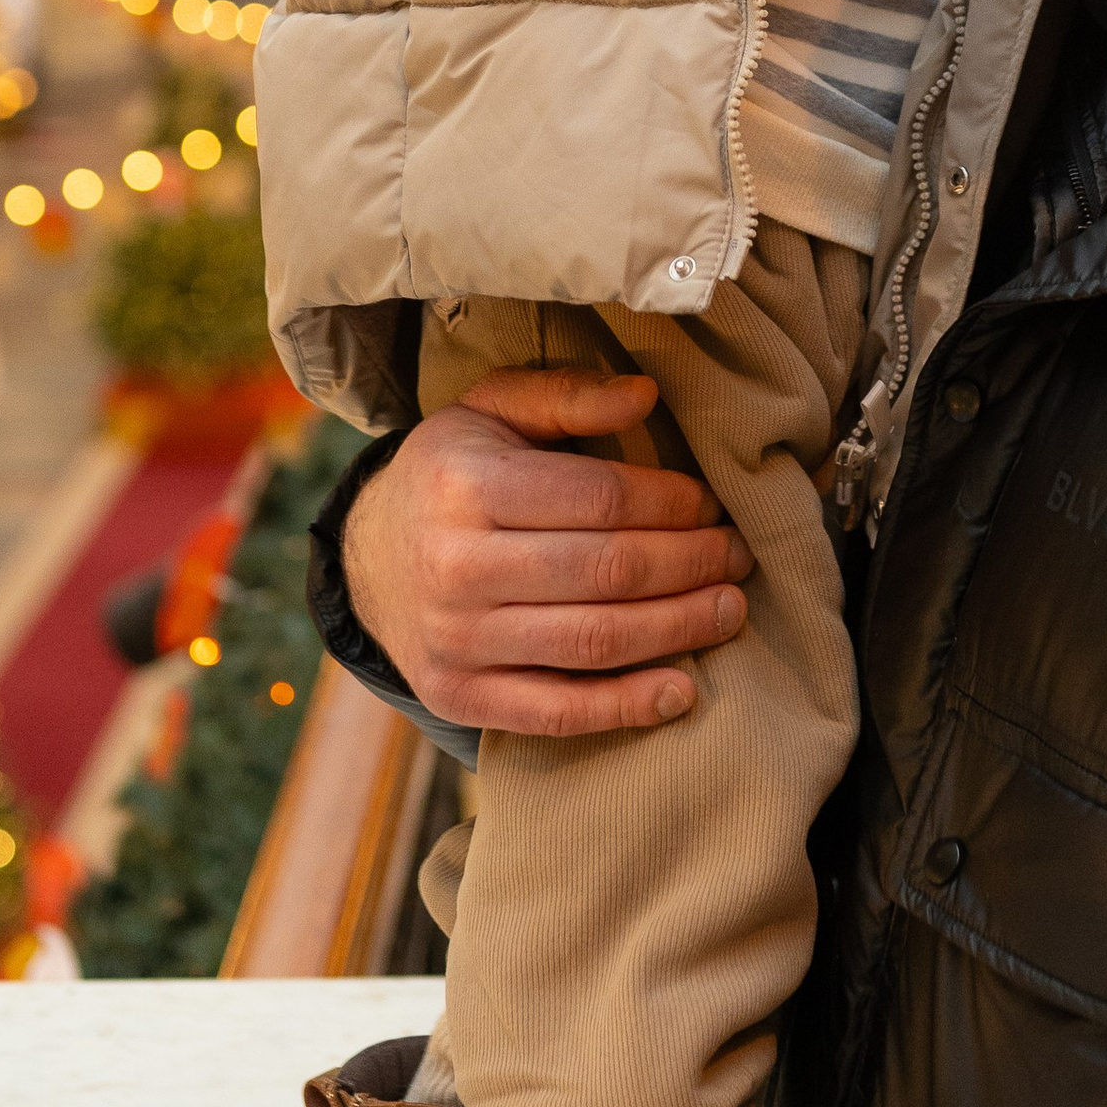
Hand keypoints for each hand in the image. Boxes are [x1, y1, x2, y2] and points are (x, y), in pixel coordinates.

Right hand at [340, 370, 752, 735]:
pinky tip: (681, 689)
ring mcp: (456, 640)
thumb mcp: (491, 410)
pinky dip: (628, 706)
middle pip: (608, 571)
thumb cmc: (451, 475)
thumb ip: (567, 395)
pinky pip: (560, 711)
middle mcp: (455, 566)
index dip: (673, 503)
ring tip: (728, 608)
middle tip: (739, 555)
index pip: (600, 498)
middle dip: (692, 563)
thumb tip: (645, 395)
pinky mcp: (460, 697)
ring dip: (680, 628)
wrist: (367, 559)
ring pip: (596, 641)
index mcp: (465, 484)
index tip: (712, 503)